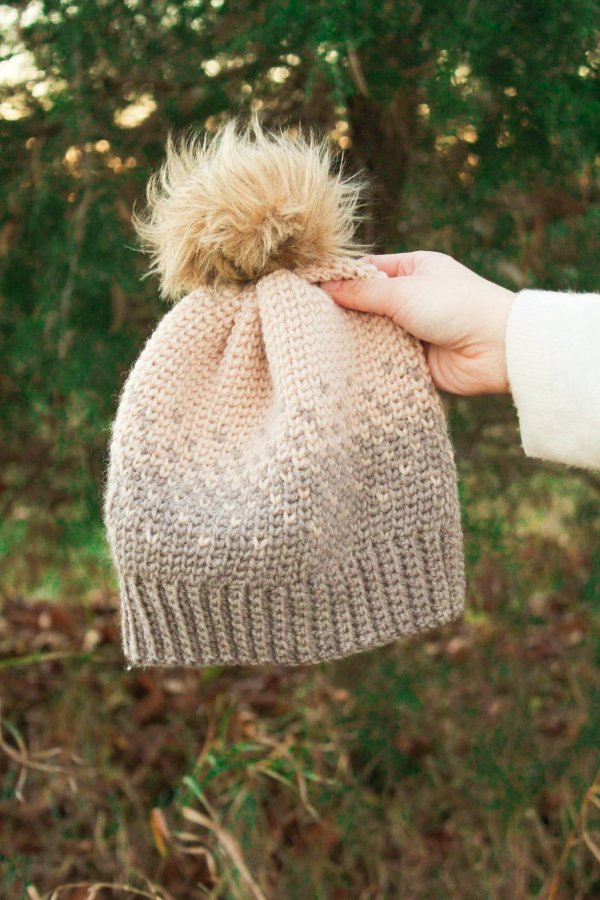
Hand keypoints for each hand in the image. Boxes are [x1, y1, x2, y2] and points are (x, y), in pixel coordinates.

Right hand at [322, 251, 514, 395]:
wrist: (497, 349)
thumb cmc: (457, 306)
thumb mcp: (404, 291)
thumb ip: (363, 291)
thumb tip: (326, 286)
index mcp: (414, 269)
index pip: (367, 270)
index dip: (340, 279)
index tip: (308, 288)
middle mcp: (413, 297)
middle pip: (367, 303)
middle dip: (343, 312)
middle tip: (306, 319)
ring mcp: (413, 329)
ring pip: (373, 332)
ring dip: (355, 339)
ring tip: (318, 342)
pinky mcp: (416, 359)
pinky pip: (385, 358)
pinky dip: (369, 361)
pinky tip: (342, 364)